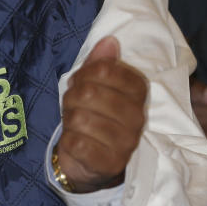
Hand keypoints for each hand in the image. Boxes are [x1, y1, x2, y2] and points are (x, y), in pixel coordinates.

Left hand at [56, 36, 147, 192]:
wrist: (90, 162)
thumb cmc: (92, 115)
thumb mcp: (94, 86)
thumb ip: (100, 63)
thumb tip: (109, 41)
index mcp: (138, 94)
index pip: (105, 70)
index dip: (84, 73)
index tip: (81, 82)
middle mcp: (137, 118)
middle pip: (89, 92)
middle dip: (72, 97)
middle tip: (74, 106)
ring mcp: (126, 143)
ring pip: (80, 118)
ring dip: (69, 120)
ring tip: (75, 124)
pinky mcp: (110, 164)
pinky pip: (77, 144)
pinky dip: (68, 142)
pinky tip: (75, 143)